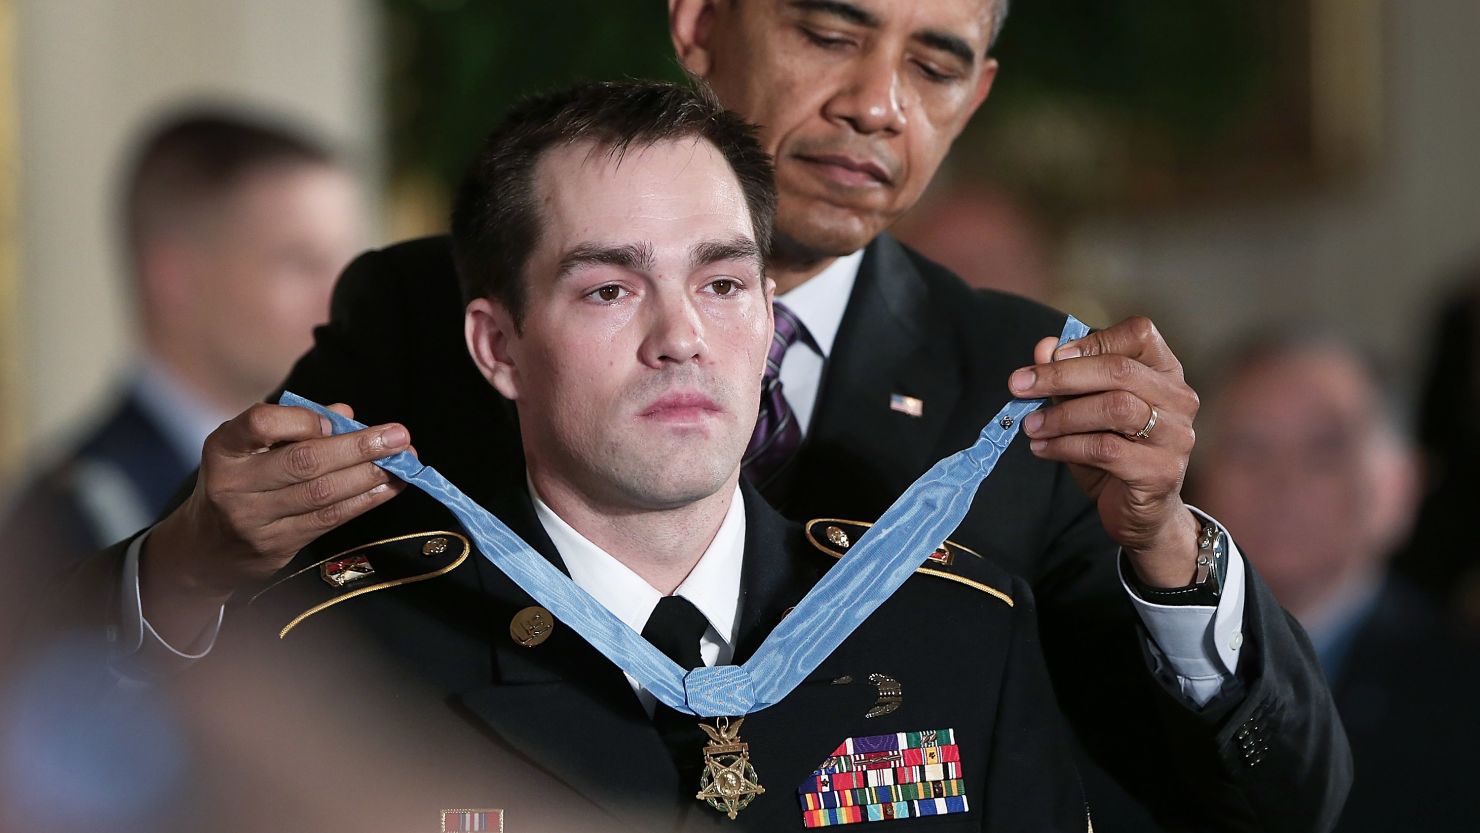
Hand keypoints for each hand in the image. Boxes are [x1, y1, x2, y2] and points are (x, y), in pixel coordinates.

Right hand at [141, 402, 410, 642]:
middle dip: (359, 447)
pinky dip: (364, 500)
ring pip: (322, 493)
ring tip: (404, 462)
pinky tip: (388, 487)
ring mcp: (254, 518)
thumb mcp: (250, 449)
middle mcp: (234, 483)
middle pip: (304, 461)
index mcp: (225, 447)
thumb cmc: (239, 481)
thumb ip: (295, 426)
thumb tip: (345, 413)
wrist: (206, 548)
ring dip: (370, 475)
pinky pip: (329, 519)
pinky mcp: (277, 544)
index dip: (305, 420)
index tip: (336, 420)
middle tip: (399, 437)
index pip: (263, 423)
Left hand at [1010, 316, 1201, 586]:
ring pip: (1116, 408)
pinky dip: (1066, 446)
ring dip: (1063, 415)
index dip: (1094, 340)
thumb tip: (1042, 347)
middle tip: (1019, 385)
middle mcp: (1179, 399)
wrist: (1140, 513)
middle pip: (1120, 371)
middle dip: (1062, 376)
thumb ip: (1067, 379)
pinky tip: (1042, 449)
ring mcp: (1176, 435)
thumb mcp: (1084, 410)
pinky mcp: (1161, 471)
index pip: (1140, 334)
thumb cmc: (1113, 452)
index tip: (1052, 354)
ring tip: (1030, 425)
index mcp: (1165, 372)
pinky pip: (1107, 449)